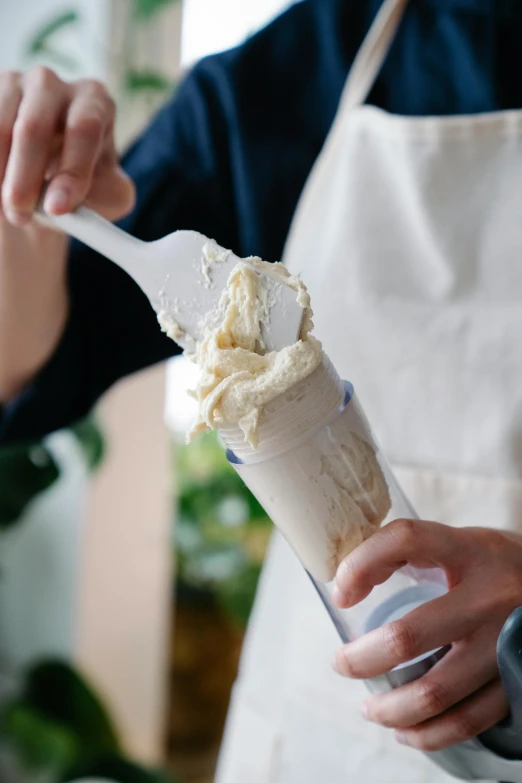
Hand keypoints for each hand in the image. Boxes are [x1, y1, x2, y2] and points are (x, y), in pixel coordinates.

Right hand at [0, 67, 134, 400]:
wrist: (39, 187)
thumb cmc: (80, 189)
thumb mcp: (107, 196)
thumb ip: (113, 199)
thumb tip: (126, 232)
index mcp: (96, 102)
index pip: (85, 128)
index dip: (72, 170)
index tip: (60, 209)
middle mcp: (54, 84)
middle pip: (35, 124)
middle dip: (26, 175)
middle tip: (20, 214)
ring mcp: (14, 84)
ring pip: (0, 124)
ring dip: (1, 173)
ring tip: (9, 209)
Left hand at [331, 519, 521, 750]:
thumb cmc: (497, 568)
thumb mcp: (464, 545)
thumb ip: (415, 553)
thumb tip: (348, 580)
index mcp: (471, 550)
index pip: (406, 539)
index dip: (362, 563)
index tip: (340, 593)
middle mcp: (492, 594)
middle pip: (408, 635)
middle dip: (361, 658)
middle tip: (341, 664)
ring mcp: (507, 642)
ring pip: (435, 691)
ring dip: (390, 708)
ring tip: (370, 707)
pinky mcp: (518, 680)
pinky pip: (469, 720)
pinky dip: (429, 734)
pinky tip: (407, 731)